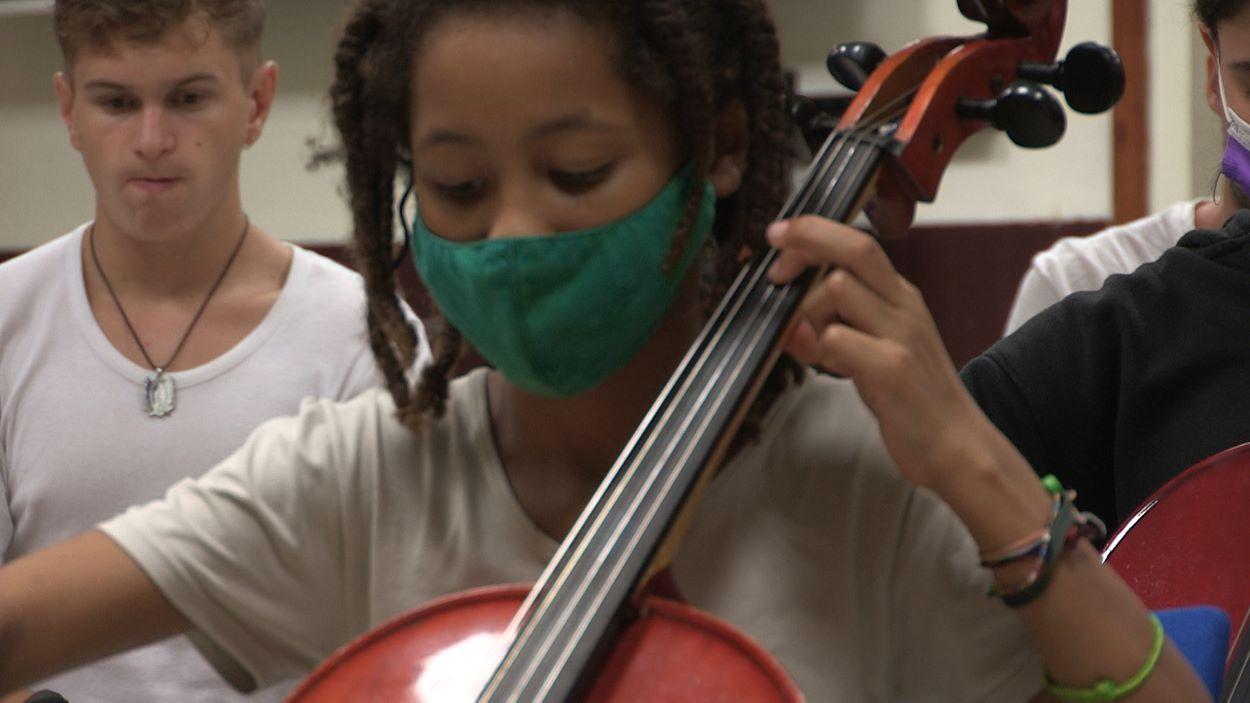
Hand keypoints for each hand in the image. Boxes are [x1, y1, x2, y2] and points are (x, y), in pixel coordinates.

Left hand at [765, 216, 988, 491]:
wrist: (959, 447)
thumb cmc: (913, 400)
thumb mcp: (880, 351)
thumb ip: (840, 329)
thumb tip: (791, 323)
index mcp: (901, 297)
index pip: (859, 242)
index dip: (814, 231)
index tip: (779, 235)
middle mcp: (904, 306)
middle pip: (855, 247)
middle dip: (807, 240)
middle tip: (776, 268)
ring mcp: (901, 335)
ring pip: (837, 288)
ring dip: (806, 311)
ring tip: (809, 346)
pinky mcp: (892, 369)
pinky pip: (836, 338)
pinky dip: (815, 346)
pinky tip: (820, 364)